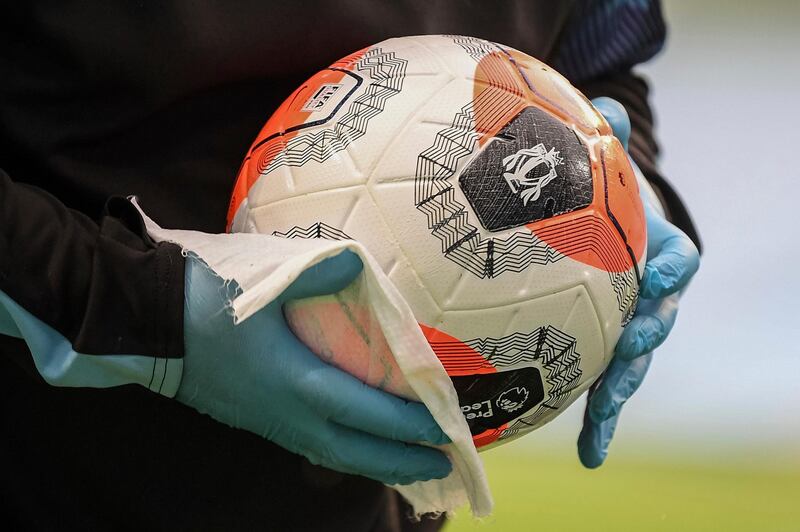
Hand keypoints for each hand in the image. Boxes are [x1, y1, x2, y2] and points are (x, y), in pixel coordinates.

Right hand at [177, 250, 451, 484]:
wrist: (146, 327)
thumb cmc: (205, 304)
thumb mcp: (264, 282)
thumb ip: (319, 273)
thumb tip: (361, 265)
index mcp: (298, 383)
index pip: (369, 412)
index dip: (410, 423)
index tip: (446, 428)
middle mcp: (290, 414)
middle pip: (357, 451)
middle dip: (402, 461)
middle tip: (442, 466)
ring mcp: (271, 423)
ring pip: (334, 456)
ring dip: (375, 464)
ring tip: (408, 466)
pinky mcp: (257, 421)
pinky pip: (314, 449)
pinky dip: (345, 455)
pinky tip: (354, 447)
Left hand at [577, 97, 699, 467]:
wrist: (592, 229)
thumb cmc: (598, 199)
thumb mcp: (599, 167)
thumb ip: (604, 141)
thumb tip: (607, 107)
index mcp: (659, 251)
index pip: (679, 259)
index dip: (673, 270)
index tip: (660, 281)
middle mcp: (652, 296)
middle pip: (659, 323)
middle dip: (645, 343)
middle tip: (627, 359)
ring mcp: (629, 330)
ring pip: (632, 365)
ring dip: (618, 395)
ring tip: (601, 424)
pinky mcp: (602, 354)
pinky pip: (601, 388)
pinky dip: (599, 422)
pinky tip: (591, 456)